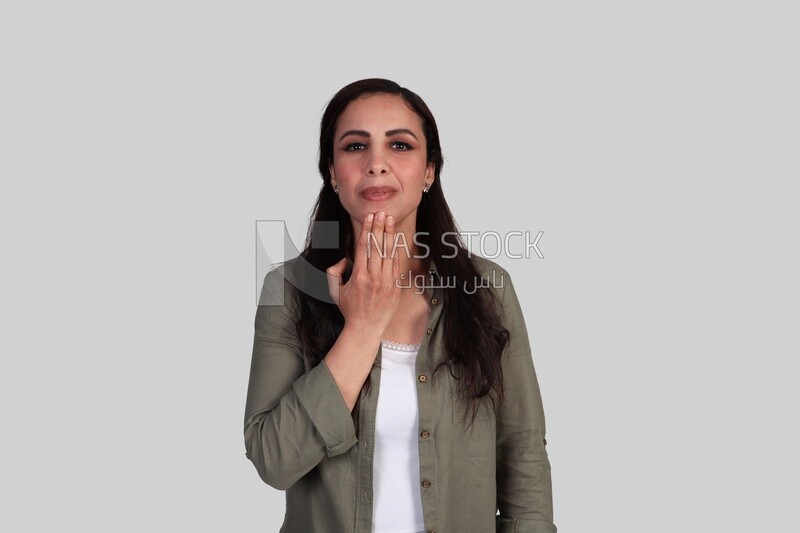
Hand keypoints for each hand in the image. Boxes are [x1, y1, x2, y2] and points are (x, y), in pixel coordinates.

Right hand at [326, 211, 400, 333]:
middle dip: (379, 227)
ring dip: (389, 234)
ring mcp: (387, 282)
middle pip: (377, 246)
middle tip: (381, 212)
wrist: (367, 328)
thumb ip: (333, 273)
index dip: (367, 230)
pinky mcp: (395, 286)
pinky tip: (394, 238)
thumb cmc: (350, 310)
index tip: (369, 218)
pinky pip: (395, 263)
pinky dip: (395, 249)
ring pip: (388, 252)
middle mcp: (374, 278)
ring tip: (390, 219)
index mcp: (358, 277)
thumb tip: (343, 259)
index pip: (364, 247)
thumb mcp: (335, 292)